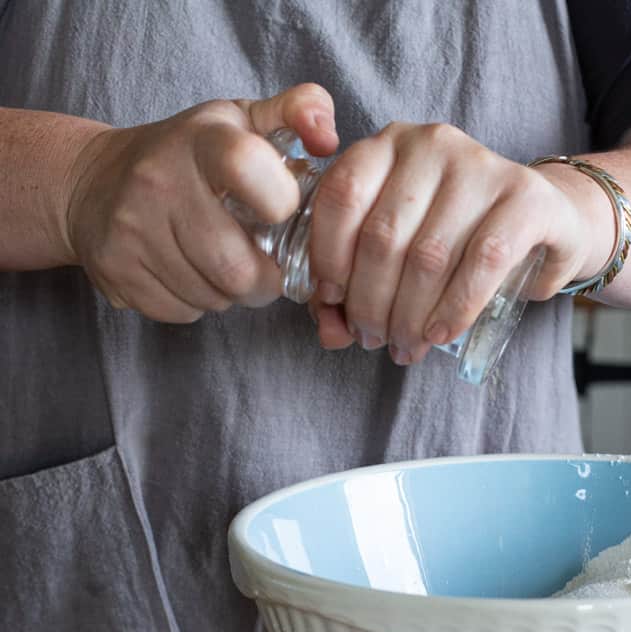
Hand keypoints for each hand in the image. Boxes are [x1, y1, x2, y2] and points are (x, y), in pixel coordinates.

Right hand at [65, 84, 337, 321]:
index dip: (279, 203)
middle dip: (264, 279)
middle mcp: (158, 183)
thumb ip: (297, 113)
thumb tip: (328, 139)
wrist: (94, 183)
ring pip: (214, 297)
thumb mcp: (240, 120)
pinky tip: (193, 275)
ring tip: (225, 265)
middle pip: (237, 267)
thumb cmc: (188, 155)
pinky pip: (183, 312)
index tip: (282, 212)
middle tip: (264, 266)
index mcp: (199, 141)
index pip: (246, 168)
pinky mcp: (116, 271)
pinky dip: (198, 304)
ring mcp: (132, 230)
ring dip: (232, 293)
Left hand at [308, 122, 612, 361]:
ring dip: (409, 316)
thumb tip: (330, 333)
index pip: (341, 195)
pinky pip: (483, 260)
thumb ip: (351, 286)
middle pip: (383, 236)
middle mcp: (431, 144)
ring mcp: (481, 165)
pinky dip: (456, 307)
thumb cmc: (453, 236)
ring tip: (404, 345)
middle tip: (372, 338)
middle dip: (370, 302)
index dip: (328, 255)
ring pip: (428, 255)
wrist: (539, 219)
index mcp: (387, 145)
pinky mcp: (526, 196)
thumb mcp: (395, 251)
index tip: (331, 300)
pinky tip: (440, 333)